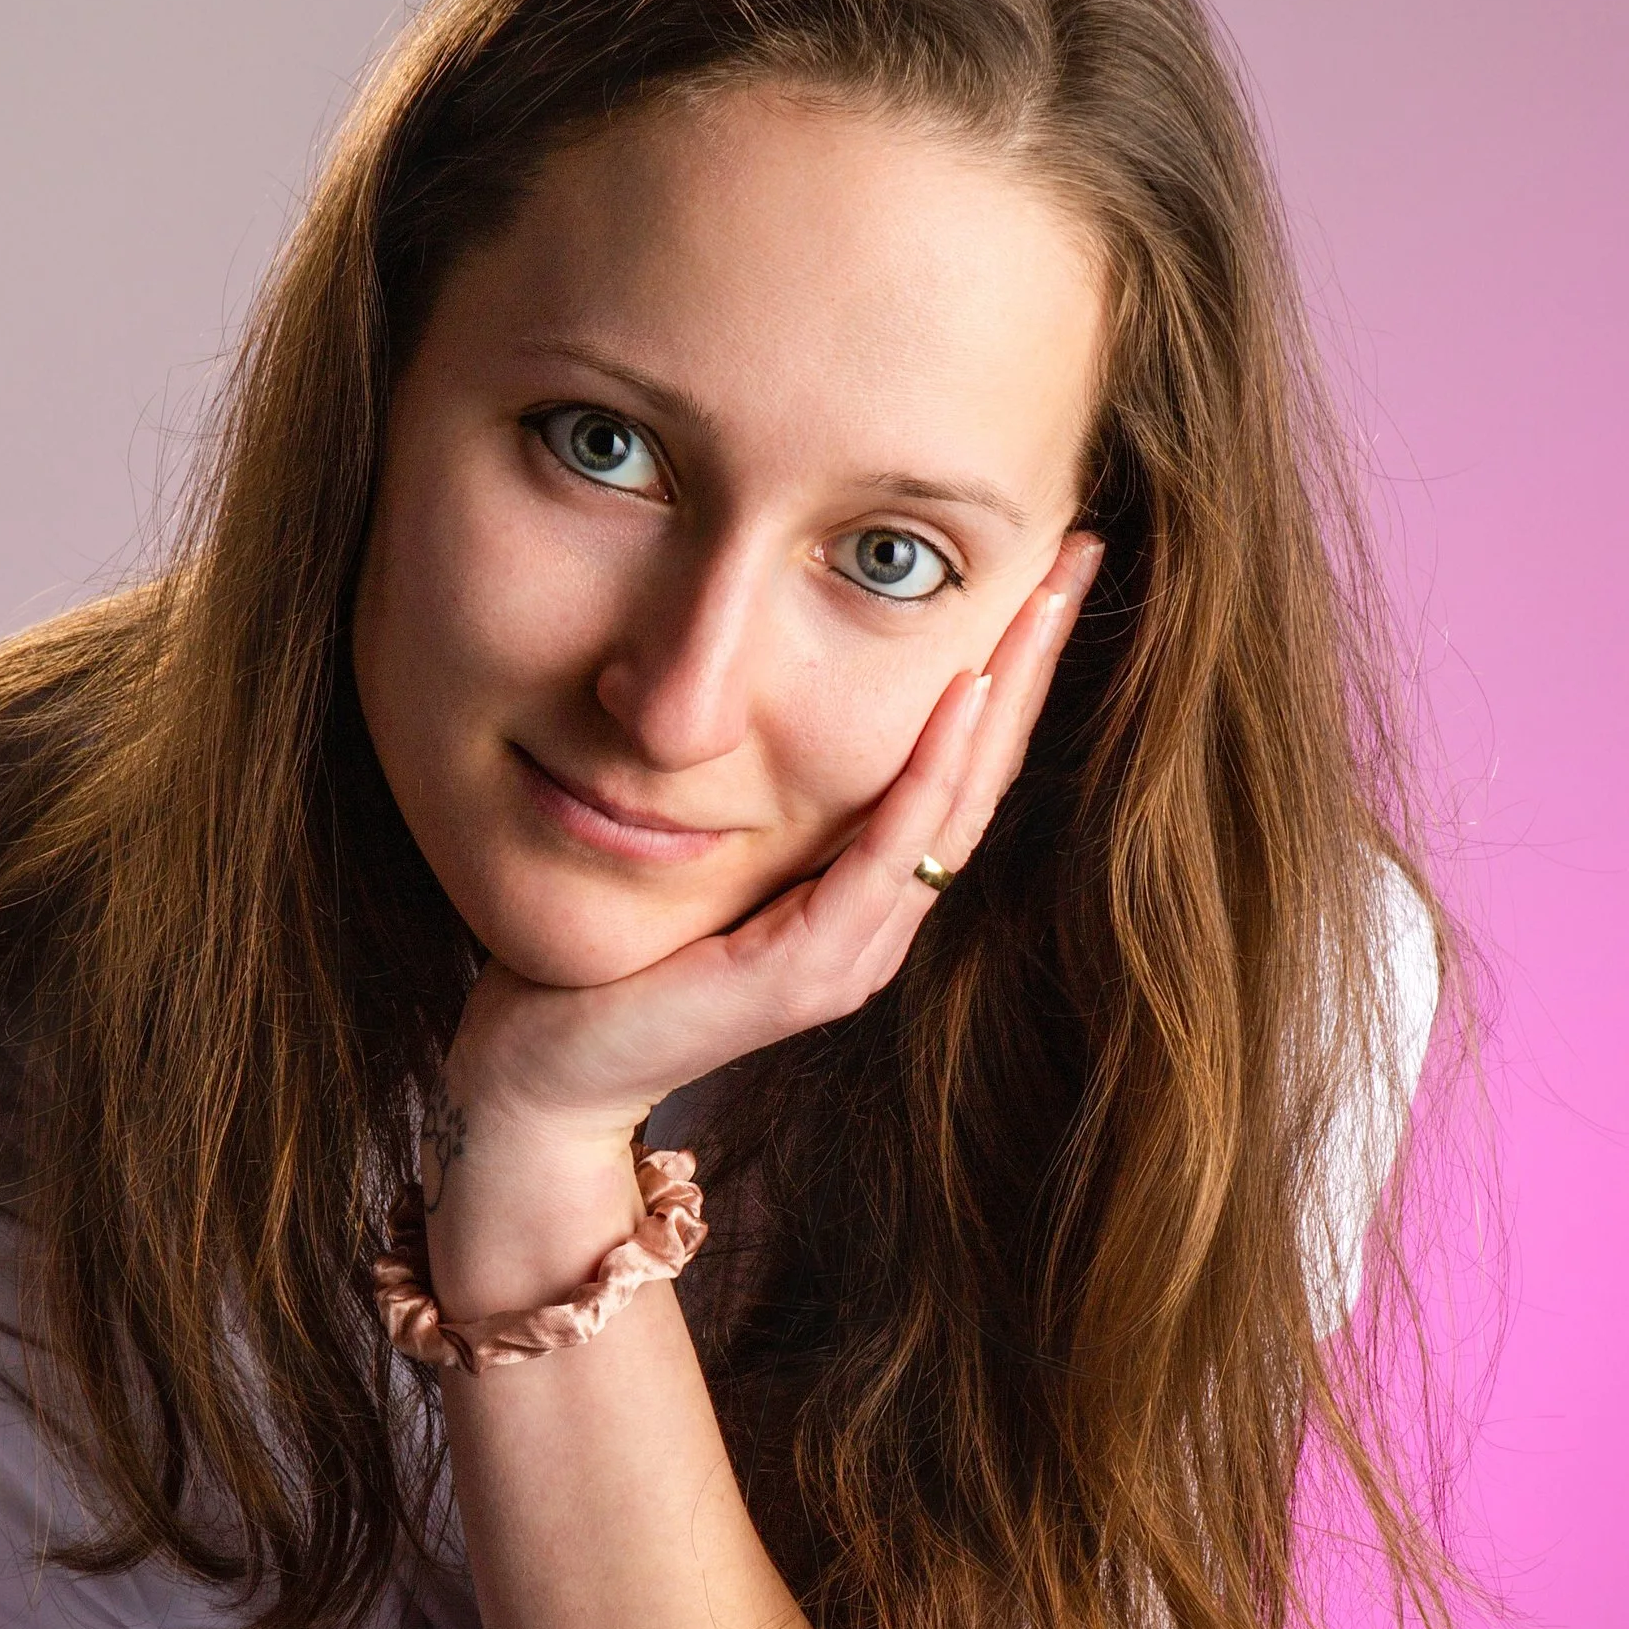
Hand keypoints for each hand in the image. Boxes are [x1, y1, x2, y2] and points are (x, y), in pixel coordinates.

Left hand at [441, 529, 1100, 1165]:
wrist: (549, 1076)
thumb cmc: (615, 959)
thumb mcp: (703, 848)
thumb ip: (754, 789)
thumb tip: (764, 675)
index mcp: (865, 893)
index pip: (961, 764)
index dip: (1011, 667)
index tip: (1046, 566)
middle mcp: (879, 922)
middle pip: (986, 772)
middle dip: (1035, 658)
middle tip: (1080, 552)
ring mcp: (852, 953)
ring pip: (958, 806)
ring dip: (1007, 695)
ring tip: (1043, 601)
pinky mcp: (806, 972)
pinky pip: (885, 857)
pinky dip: (930, 773)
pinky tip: (961, 696)